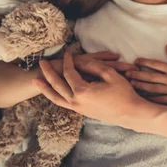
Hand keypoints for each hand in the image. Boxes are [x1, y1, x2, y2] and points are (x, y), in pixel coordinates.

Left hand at [34, 52, 150, 126]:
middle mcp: (76, 101)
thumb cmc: (123, 94)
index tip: (68, 53)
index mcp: (82, 91)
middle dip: (48, 73)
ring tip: (36, 81)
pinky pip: (63, 104)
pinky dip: (55, 97)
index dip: (68, 61)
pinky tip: (52, 92)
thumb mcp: (111, 75)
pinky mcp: (81, 112)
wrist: (130, 114)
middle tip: (41, 63)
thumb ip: (94, 66)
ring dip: (45, 88)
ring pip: (56, 98)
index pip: (70, 73)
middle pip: (57, 85)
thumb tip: (82, 61)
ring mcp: (77, 109)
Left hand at [126, 44, 166, 107]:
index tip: (136, 61)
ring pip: (152, 89)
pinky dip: (149, 99)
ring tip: (131, 84)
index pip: (156, 65)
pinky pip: (158, 101)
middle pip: (150, 77)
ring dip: (140, 86)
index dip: (145, 62)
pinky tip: (141, 98)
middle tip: (127, 73)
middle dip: (137, 75)